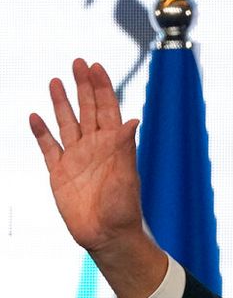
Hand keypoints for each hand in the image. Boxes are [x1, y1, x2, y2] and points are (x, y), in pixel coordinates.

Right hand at [30, 59, 165, 297]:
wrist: (107, 236)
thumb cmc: (123, 210)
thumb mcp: (126, 177)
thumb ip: (125, 149)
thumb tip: (133, 121)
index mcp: (114, 145)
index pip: (107, 109)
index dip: (102, 87)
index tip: (96, 66)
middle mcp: (95, 147)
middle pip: (87, 109)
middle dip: (83, 86)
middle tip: (78, 62)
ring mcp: (76, 158)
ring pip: (67, 123)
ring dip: (62, 103)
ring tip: (56, 81)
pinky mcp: (59, 173)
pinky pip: (48, 148)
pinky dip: (41, 132)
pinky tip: (35, 117)